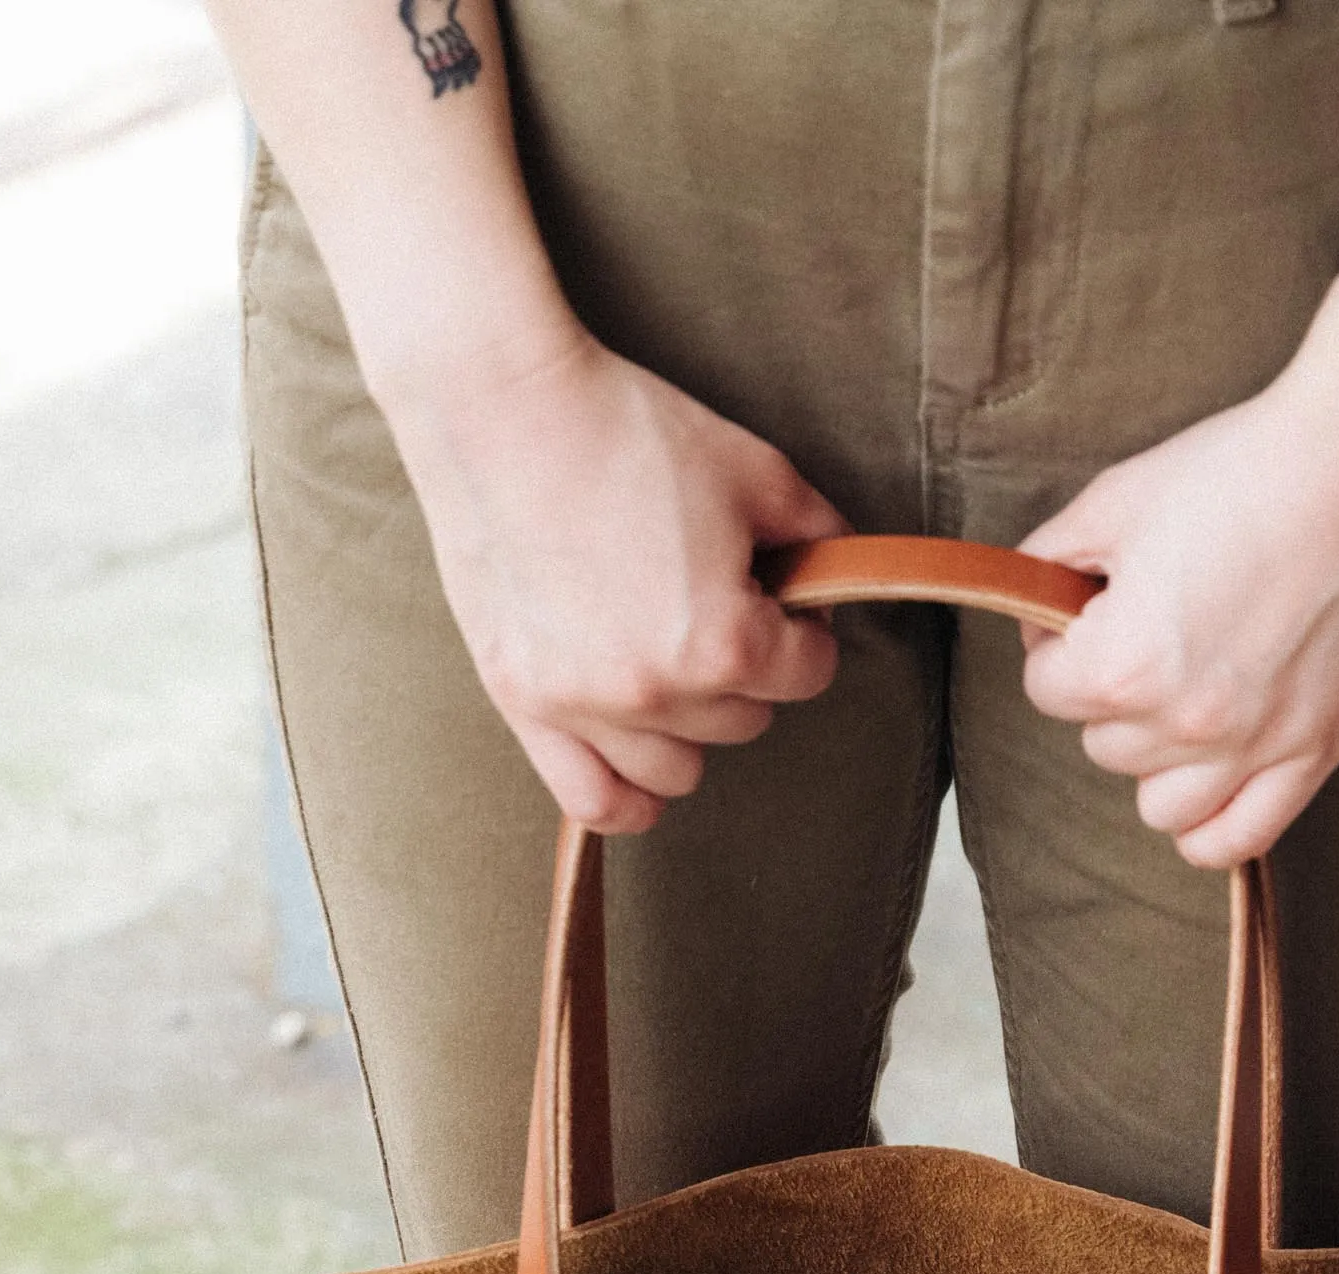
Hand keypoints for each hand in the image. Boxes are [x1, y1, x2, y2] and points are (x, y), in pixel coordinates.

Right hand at [389, 325, 846, 831]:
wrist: (501, 406)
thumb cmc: (625, 429)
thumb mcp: (754, 468)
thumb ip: (817, 535)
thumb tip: (837, 577)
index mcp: (723, 642)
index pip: (809, 674)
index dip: (805, 626)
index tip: (779, 593)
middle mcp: (655, 694)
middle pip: (745, 721)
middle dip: (744, 666)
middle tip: (710, 601)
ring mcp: (585, 709)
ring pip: (678, 771)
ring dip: (689, 724)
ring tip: (668, 659)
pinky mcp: (524, 705)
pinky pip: (593, 802)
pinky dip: (627, 797)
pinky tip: (639, 758)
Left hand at [1017, 273, 1338, 868]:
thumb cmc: (1243, 468)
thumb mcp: (1118, 498)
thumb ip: (1052, 560)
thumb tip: (1032, 598)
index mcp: (1126, 665)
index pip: (1046, 690)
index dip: (1058, 642)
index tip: (1091, 608)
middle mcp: (1187, 724)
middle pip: (1103, 745)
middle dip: (1112, 692)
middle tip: (1154, 630)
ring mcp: (1257, 748)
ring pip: (1161, 805)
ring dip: (1158, 759)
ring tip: (1184, 698)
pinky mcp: (1317, 752)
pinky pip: (1239, 837)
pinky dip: (1212, 824)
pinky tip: (1211, 779)